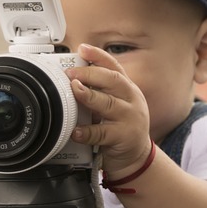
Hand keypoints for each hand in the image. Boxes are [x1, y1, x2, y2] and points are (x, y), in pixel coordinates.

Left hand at [65, 44, 151, 177]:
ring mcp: (130, 119)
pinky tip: (76, 130)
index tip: (82, 49)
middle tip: (71, 73)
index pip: (114, 67)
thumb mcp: (115, 107)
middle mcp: (132, 101)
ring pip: (109, 104)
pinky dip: (87, 131)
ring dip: (89, 96)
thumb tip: (73, 79)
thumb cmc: (121, 129)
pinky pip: (103, 133)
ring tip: (74, 91)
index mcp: (128, 90)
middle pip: (113, 81)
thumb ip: (99, 94)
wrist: (136, 158)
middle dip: (90, 74)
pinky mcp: (124, 137)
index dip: (98, 56)